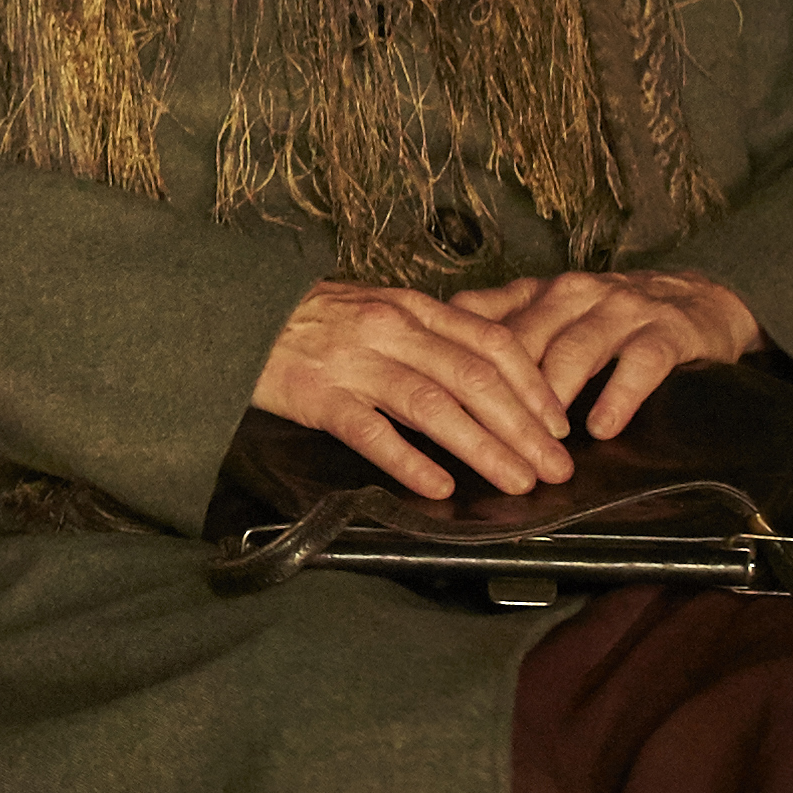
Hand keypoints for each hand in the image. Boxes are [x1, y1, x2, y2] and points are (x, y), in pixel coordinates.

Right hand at [249, 281, 574, 501]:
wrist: (233, 314)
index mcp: (411, 307)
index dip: (533, 385)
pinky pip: (372, 432)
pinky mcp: (318, 395)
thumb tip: (490, 373)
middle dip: (524, 428)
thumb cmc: (312, 320)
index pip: (491, 342)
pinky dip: (410, 461)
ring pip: (434, 406)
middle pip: (474, 379)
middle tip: (556, 468)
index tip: (559, 425)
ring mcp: (354, 362)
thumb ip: (429, 333)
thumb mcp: (377, 308)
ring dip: (484, 448)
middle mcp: (390, 330)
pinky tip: (440, 486)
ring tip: (517, 481)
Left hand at [446, 267, 760, 441]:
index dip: (451, 366)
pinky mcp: (666, 330)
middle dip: (498, 397)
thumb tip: (429, 367)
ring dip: (552, 401)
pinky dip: (617, 397)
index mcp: (535, 294)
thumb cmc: (607, 320)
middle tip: (481, 446)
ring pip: (573, 352)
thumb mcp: (546, 317)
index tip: (427, 405)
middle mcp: (571, 294)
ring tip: (537, 445)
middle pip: (521, 345)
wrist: (699, 301)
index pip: (480, 325)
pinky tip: (601, 429)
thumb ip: (493, 334)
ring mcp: (619, 310)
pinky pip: (638, 364)